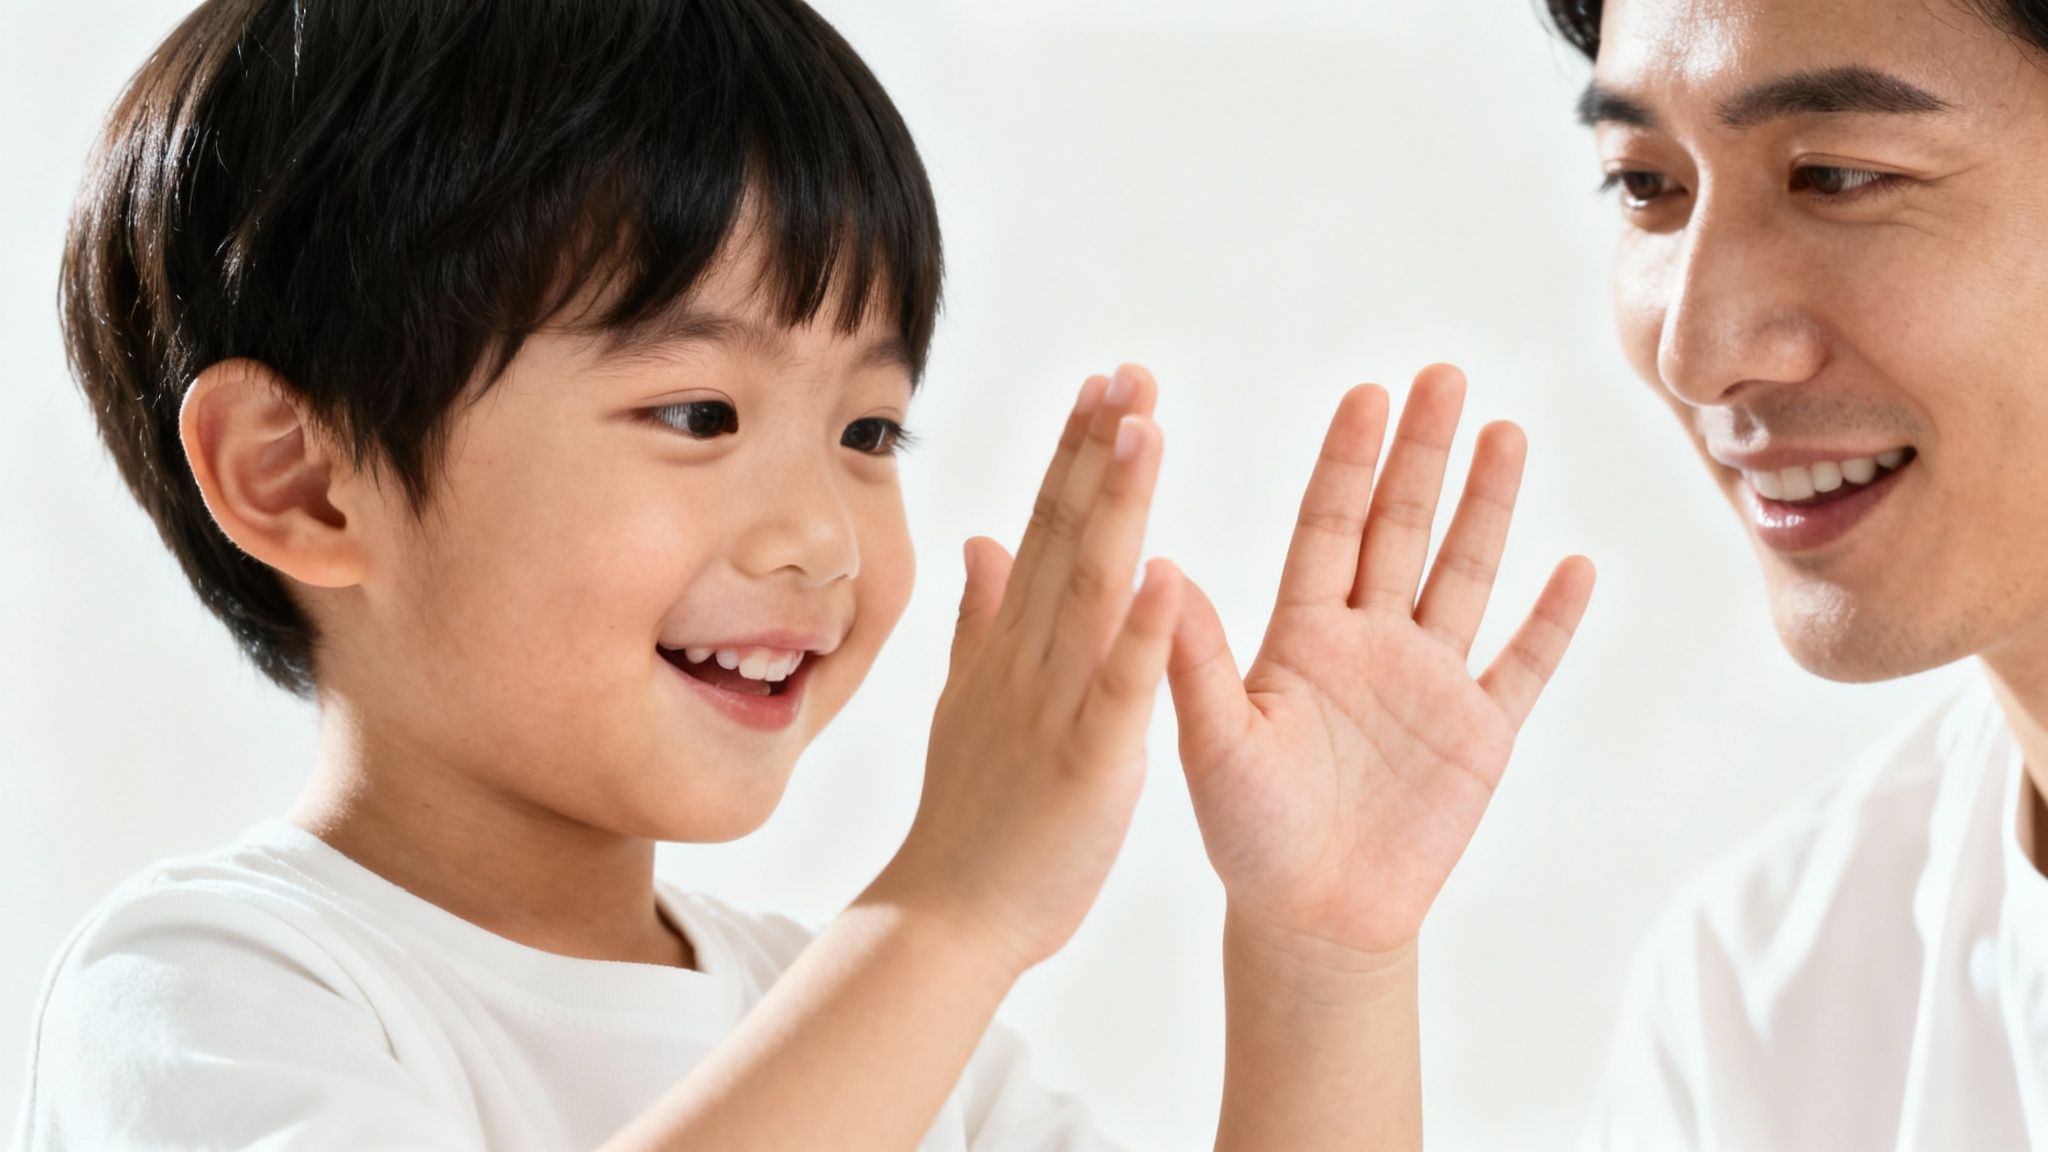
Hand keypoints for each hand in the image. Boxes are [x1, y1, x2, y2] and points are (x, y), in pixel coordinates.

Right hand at [868, 365, 1181, 979]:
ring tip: (1144, 428)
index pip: (1045, 526)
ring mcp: (1055, 702)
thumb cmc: (972, 817)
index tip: (1104, 383)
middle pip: (1066, 535)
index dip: (1075, 453)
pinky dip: (1139, 631)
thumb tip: (982, 538)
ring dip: (1118, 506)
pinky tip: (1167, 572)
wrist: (948, 915)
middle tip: (1131, 371)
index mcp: (1011, 643)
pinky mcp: (1088, 760)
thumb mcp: (968, 700)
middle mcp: (1029, 656)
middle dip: (1099, 449)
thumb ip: (978, 617)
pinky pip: (1119, 688)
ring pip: (1090, 588)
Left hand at [1168, 364, 1593, 958]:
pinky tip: (1575, 565)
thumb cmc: (1250, 833)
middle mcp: (1368, 642)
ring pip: (1464, 575)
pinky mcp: (1479, 735)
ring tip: (1506, 432)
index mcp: (1301, 636)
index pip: (1329, 528)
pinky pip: (1522, 666)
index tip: (1367, 393)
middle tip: (1443, 376)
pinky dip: (1550, 621)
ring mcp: (1429, 683)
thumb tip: (1155, 563)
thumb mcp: (1213, 742)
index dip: (1349, 462)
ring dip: (1487, 508)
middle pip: (1402, 529)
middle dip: (1422, 455)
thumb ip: (1193, 658)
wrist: (1315, 918)